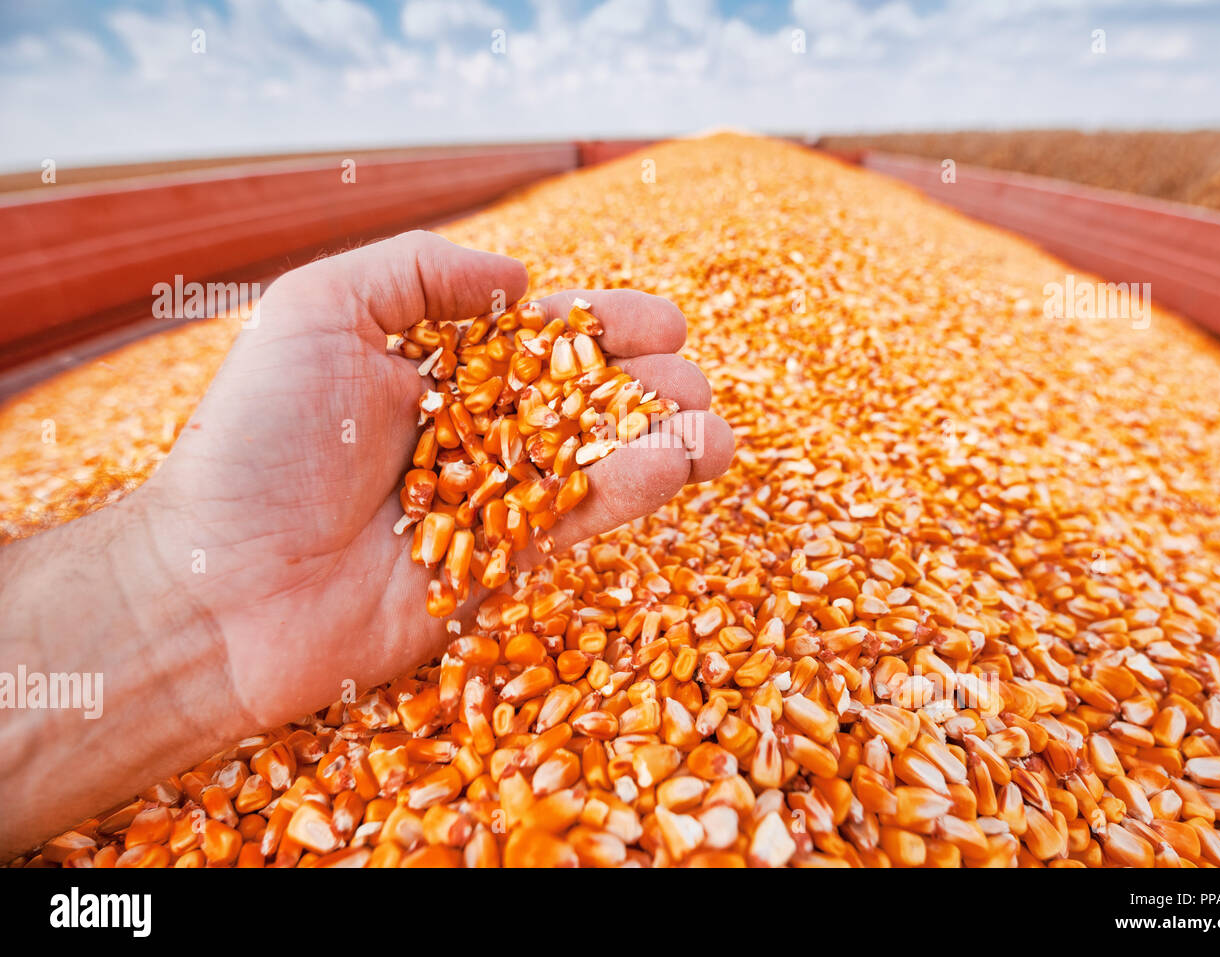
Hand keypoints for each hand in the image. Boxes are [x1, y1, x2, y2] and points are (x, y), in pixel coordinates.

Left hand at [145, 230, 733, 731]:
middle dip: (639, 386)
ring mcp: (484, 501)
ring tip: (714, 425)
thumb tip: (520, 278)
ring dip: (657, 440)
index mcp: (424, 371)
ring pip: (589, 461)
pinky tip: (683, 463)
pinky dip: (633, 489)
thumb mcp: (316, 311)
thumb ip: (416, 269)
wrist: (224, 587)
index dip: (598, 329)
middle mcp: (462, 433)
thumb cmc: (257, 444)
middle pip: (573, 401)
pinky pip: (578, 518)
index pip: (530, 341)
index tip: (660, 321)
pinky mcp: (499, 565)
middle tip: (692, 375)